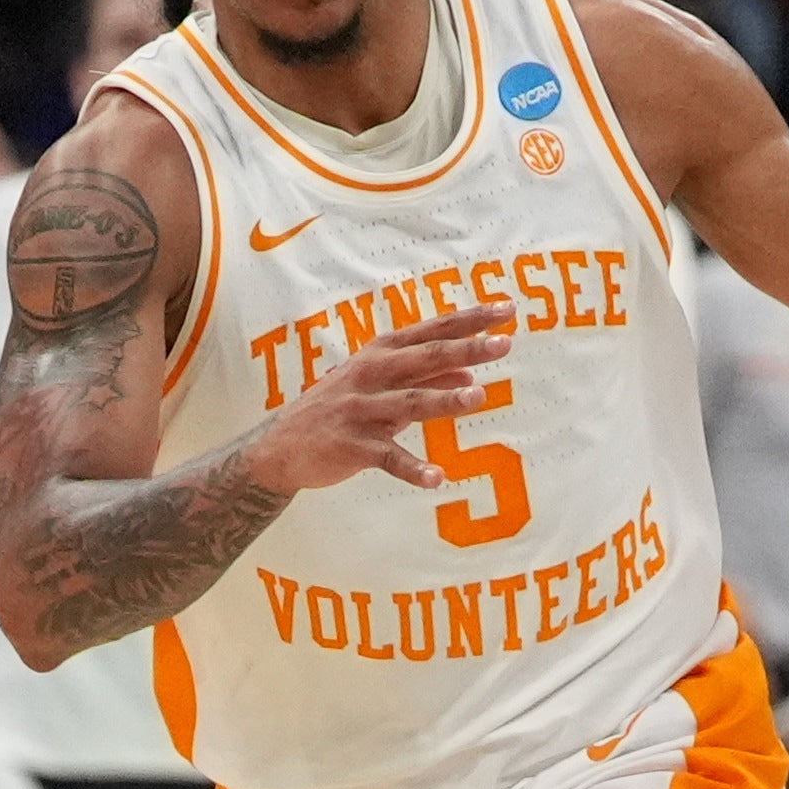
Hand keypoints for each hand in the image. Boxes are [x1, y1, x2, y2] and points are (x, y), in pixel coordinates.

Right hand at [238, 303, 517, 499]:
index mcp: (381, 354)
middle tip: (504, 344)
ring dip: (444, 400)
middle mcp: (371, 375)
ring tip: (480, 397)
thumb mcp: (383, 387)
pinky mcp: (352, 446)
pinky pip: (388, 457)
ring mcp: (360, 410)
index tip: (506, 309)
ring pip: (409, 403)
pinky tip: (437, 479)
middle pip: (425, 358)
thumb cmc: (341, 409)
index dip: (469, 320)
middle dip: (465, 350)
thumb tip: (470, 376)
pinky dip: (413, 469)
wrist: (281, 446)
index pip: (433, 331)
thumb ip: (425, 381)